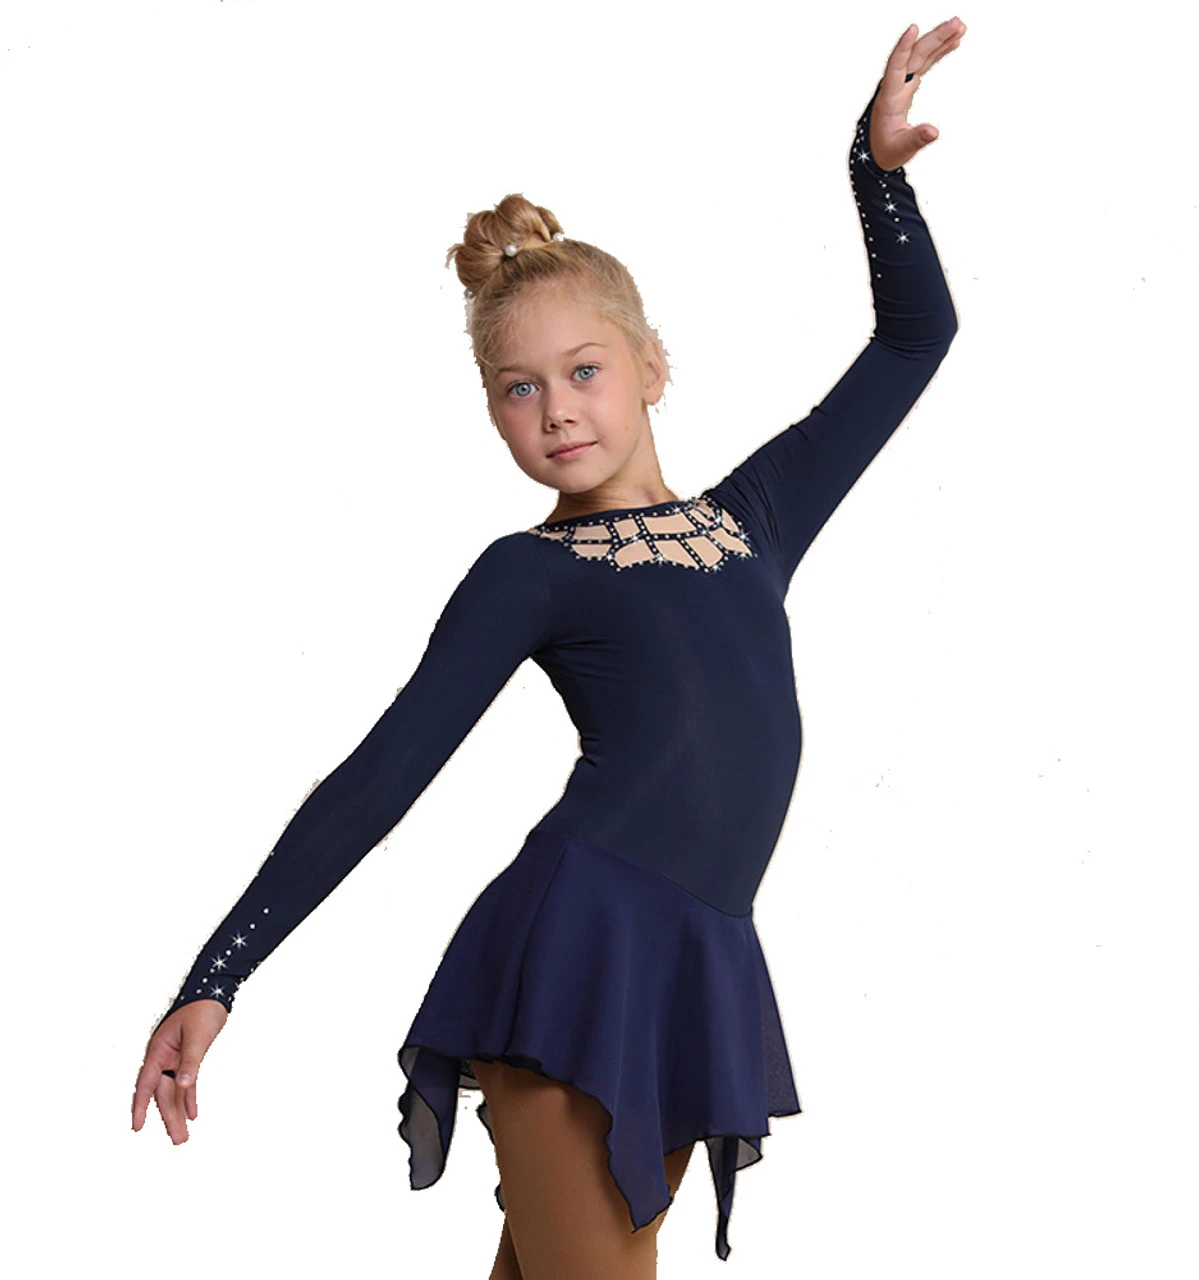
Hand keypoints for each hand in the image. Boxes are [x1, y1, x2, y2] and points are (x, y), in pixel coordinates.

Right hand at [131, 999, 228, 1143]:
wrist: (214, 991)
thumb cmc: (202, 1009)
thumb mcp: (197, 1036)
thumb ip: (191, 1061)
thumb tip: (183, 1085)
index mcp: (159, 1051)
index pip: (146, 1084)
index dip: (140, 1106)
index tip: (137, 1127)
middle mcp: (164, 1057)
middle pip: (163, 1093)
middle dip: (169, 1118)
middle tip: (179, 1141)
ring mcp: (176, 1058)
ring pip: (175, 1092)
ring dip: (179, 1113)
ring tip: (183, 1137)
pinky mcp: (189, 1057)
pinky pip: (186, 1083)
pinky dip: (189, 1098)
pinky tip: (192, 1114)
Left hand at [869, 17, 966, 171]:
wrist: (878, 154)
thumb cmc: (887, 152)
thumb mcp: (902, 149)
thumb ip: (917, 139)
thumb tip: (933, 132)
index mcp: (889, 99)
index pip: (896, 67)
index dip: (903, 47)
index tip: (913, 28)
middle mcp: (894, 87)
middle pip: (914, 55)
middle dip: (934, 37)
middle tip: (957, 23)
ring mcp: (902, 85)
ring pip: (920, 56)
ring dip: (939, 40)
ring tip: (959, 26)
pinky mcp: (908, 86)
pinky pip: (924, 64)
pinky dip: (938, 53)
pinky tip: (952, 43)